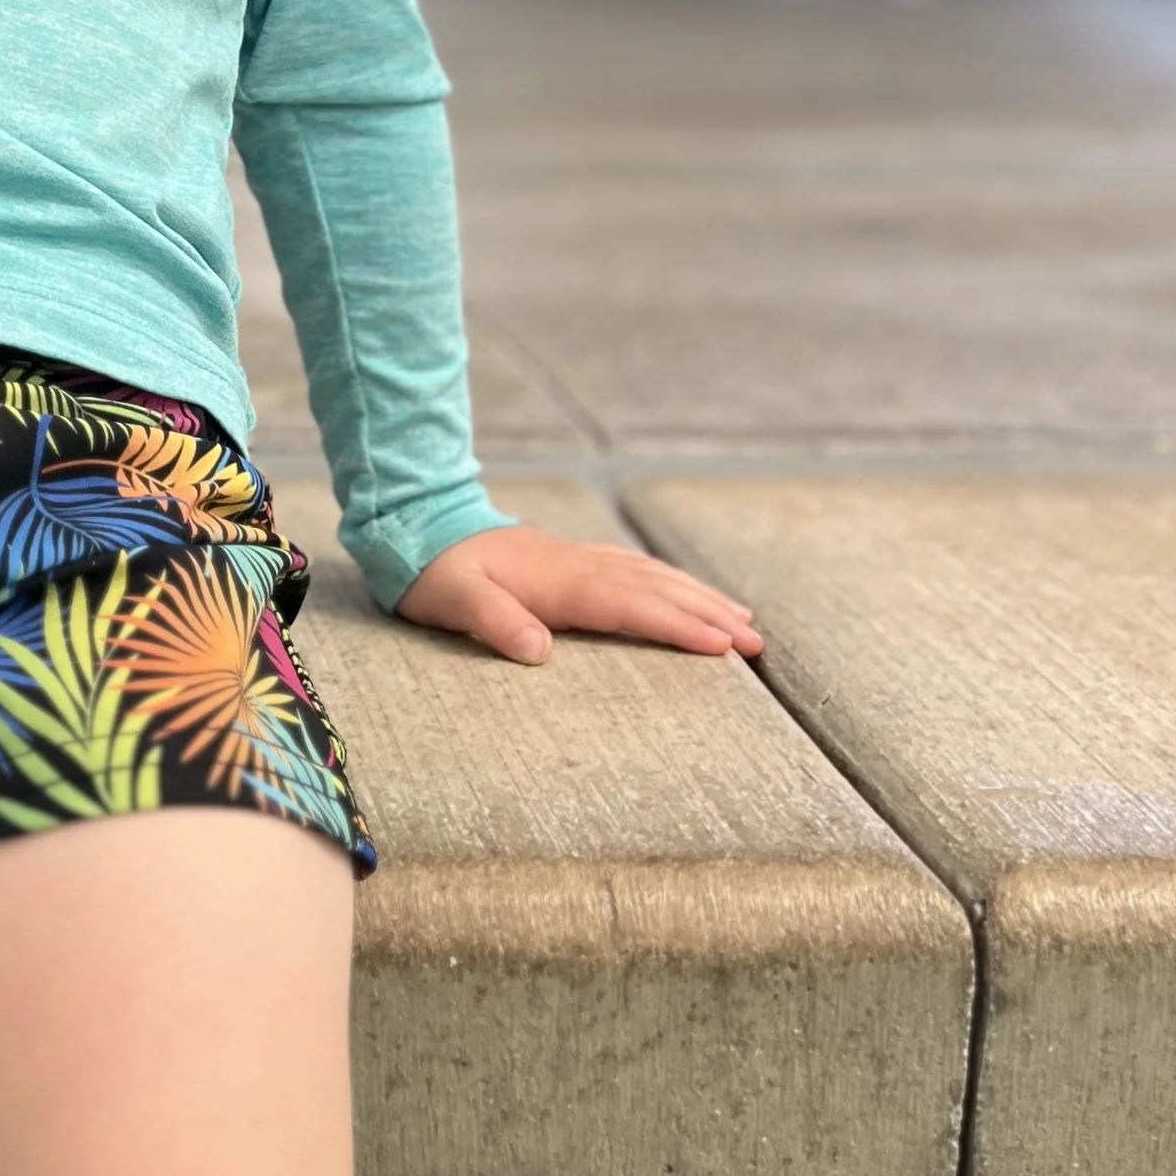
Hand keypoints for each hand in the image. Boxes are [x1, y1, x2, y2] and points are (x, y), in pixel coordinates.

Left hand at [396, 523, 761, 667]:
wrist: (418, 525)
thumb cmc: (435, 573)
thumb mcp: (455, 600)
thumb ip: (495, 622)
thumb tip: (538, 650)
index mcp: (559, 581)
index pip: (631, 606)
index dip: (678, 625)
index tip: (723, 645)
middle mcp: (578, 567)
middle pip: (655, 590)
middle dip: (708, 613)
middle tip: (757, 640)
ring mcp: (577, 559)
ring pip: (650, 576)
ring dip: (697, 595)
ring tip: (741, 616)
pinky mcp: (569, 560)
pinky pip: (632, 569)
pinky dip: (665, 581)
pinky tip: (680, 590)